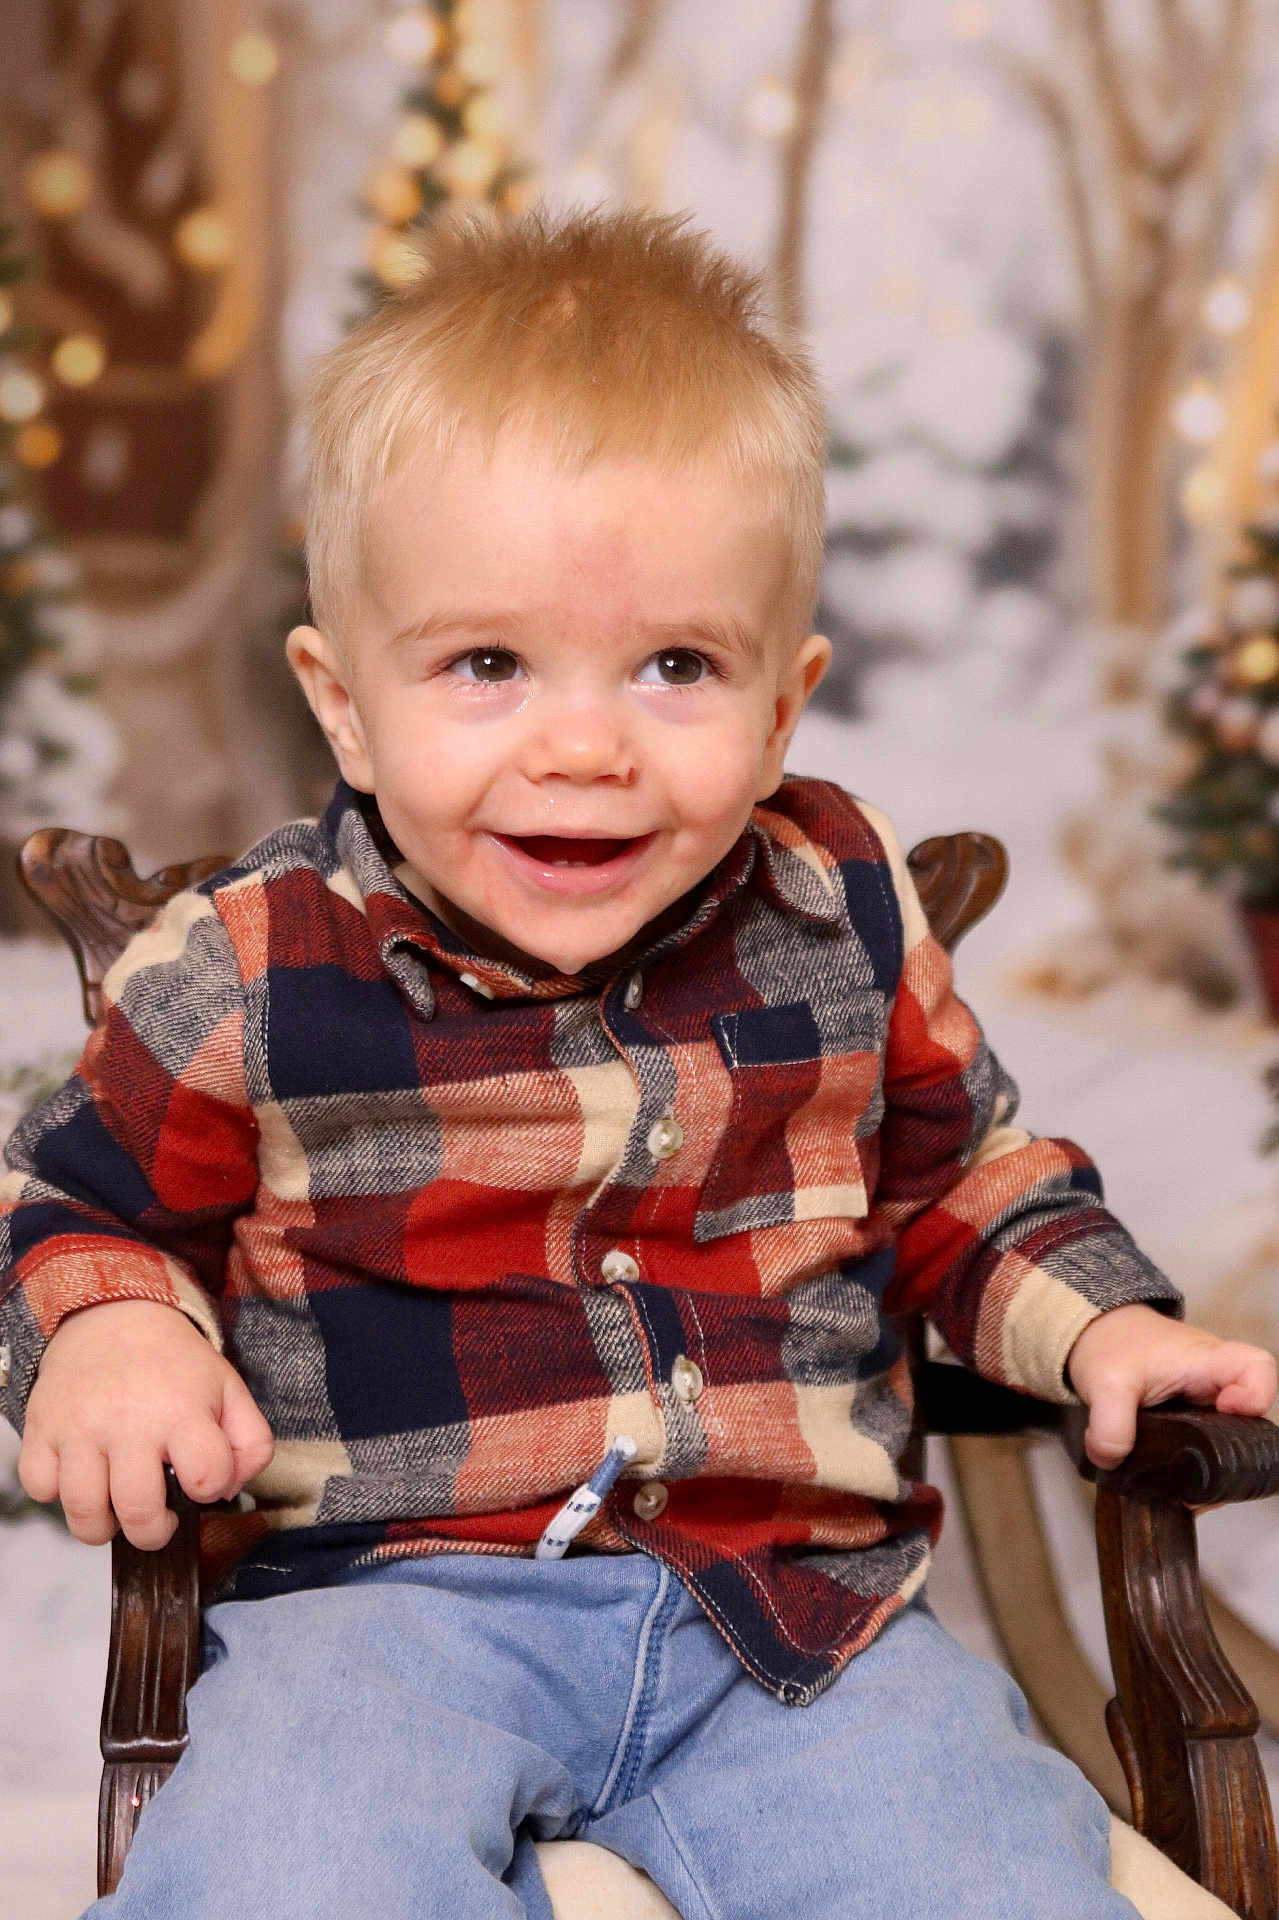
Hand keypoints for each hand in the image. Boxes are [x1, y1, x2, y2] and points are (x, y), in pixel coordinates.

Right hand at [18, 1298, 274, 1549]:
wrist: (114, 1316)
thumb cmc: (174, 1367)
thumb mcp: (229, 1391)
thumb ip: (250, 1444)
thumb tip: (226, 1492)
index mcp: (182, 1411)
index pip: (206, 1478)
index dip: (209, 1490)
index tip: (200, 1481)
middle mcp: (128, 1421)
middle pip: (138, 1513)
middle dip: (153, 1532)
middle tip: (156, 1517)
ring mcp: (79, 1427)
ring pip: (83, 1513)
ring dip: (101, 1526)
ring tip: (115, 1506)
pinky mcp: (41, 1427)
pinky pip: (40, 1487)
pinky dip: (56, 1492)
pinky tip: (80, 1472)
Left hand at [1066, 1303, 1277, 1468]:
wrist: (1097, 1336)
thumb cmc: (1112, 1344)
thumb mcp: (1106, 1383)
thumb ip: (1110, 1426)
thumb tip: (1113, 1462)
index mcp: (1207, 1360)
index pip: (1257, 1368)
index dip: (1256, 1393)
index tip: (1226, 1409)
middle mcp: (1215, 1382)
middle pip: (1250, 1419)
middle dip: (1229, 1452)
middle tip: (1194, 1465)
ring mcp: (1205, 1403)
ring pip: (1227, 1440)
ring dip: (1206, 1465)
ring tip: (1177, 1478)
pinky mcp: (1191, 1419)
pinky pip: (1204, 1446)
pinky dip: (1188, 1464)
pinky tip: (1167, 1475)